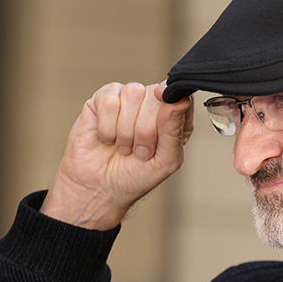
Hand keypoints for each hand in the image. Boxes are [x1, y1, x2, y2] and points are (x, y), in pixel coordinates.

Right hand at [41, 81, 193, 228]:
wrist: (100, 188)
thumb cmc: (137, 176)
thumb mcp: (167, 160)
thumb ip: (175, 129)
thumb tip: (181, 100)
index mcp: (175, 117)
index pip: (182, 96)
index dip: (172, 111)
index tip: (162, 129)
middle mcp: (152, 103)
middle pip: (156, 95)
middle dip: (146, 130)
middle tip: (140, 152)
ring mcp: (127, 98)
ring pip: (132, 94)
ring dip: (126, 130)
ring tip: (124, 147)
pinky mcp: (102, 99)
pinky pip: (109, 101)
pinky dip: (108, 127)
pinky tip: (108, 139)